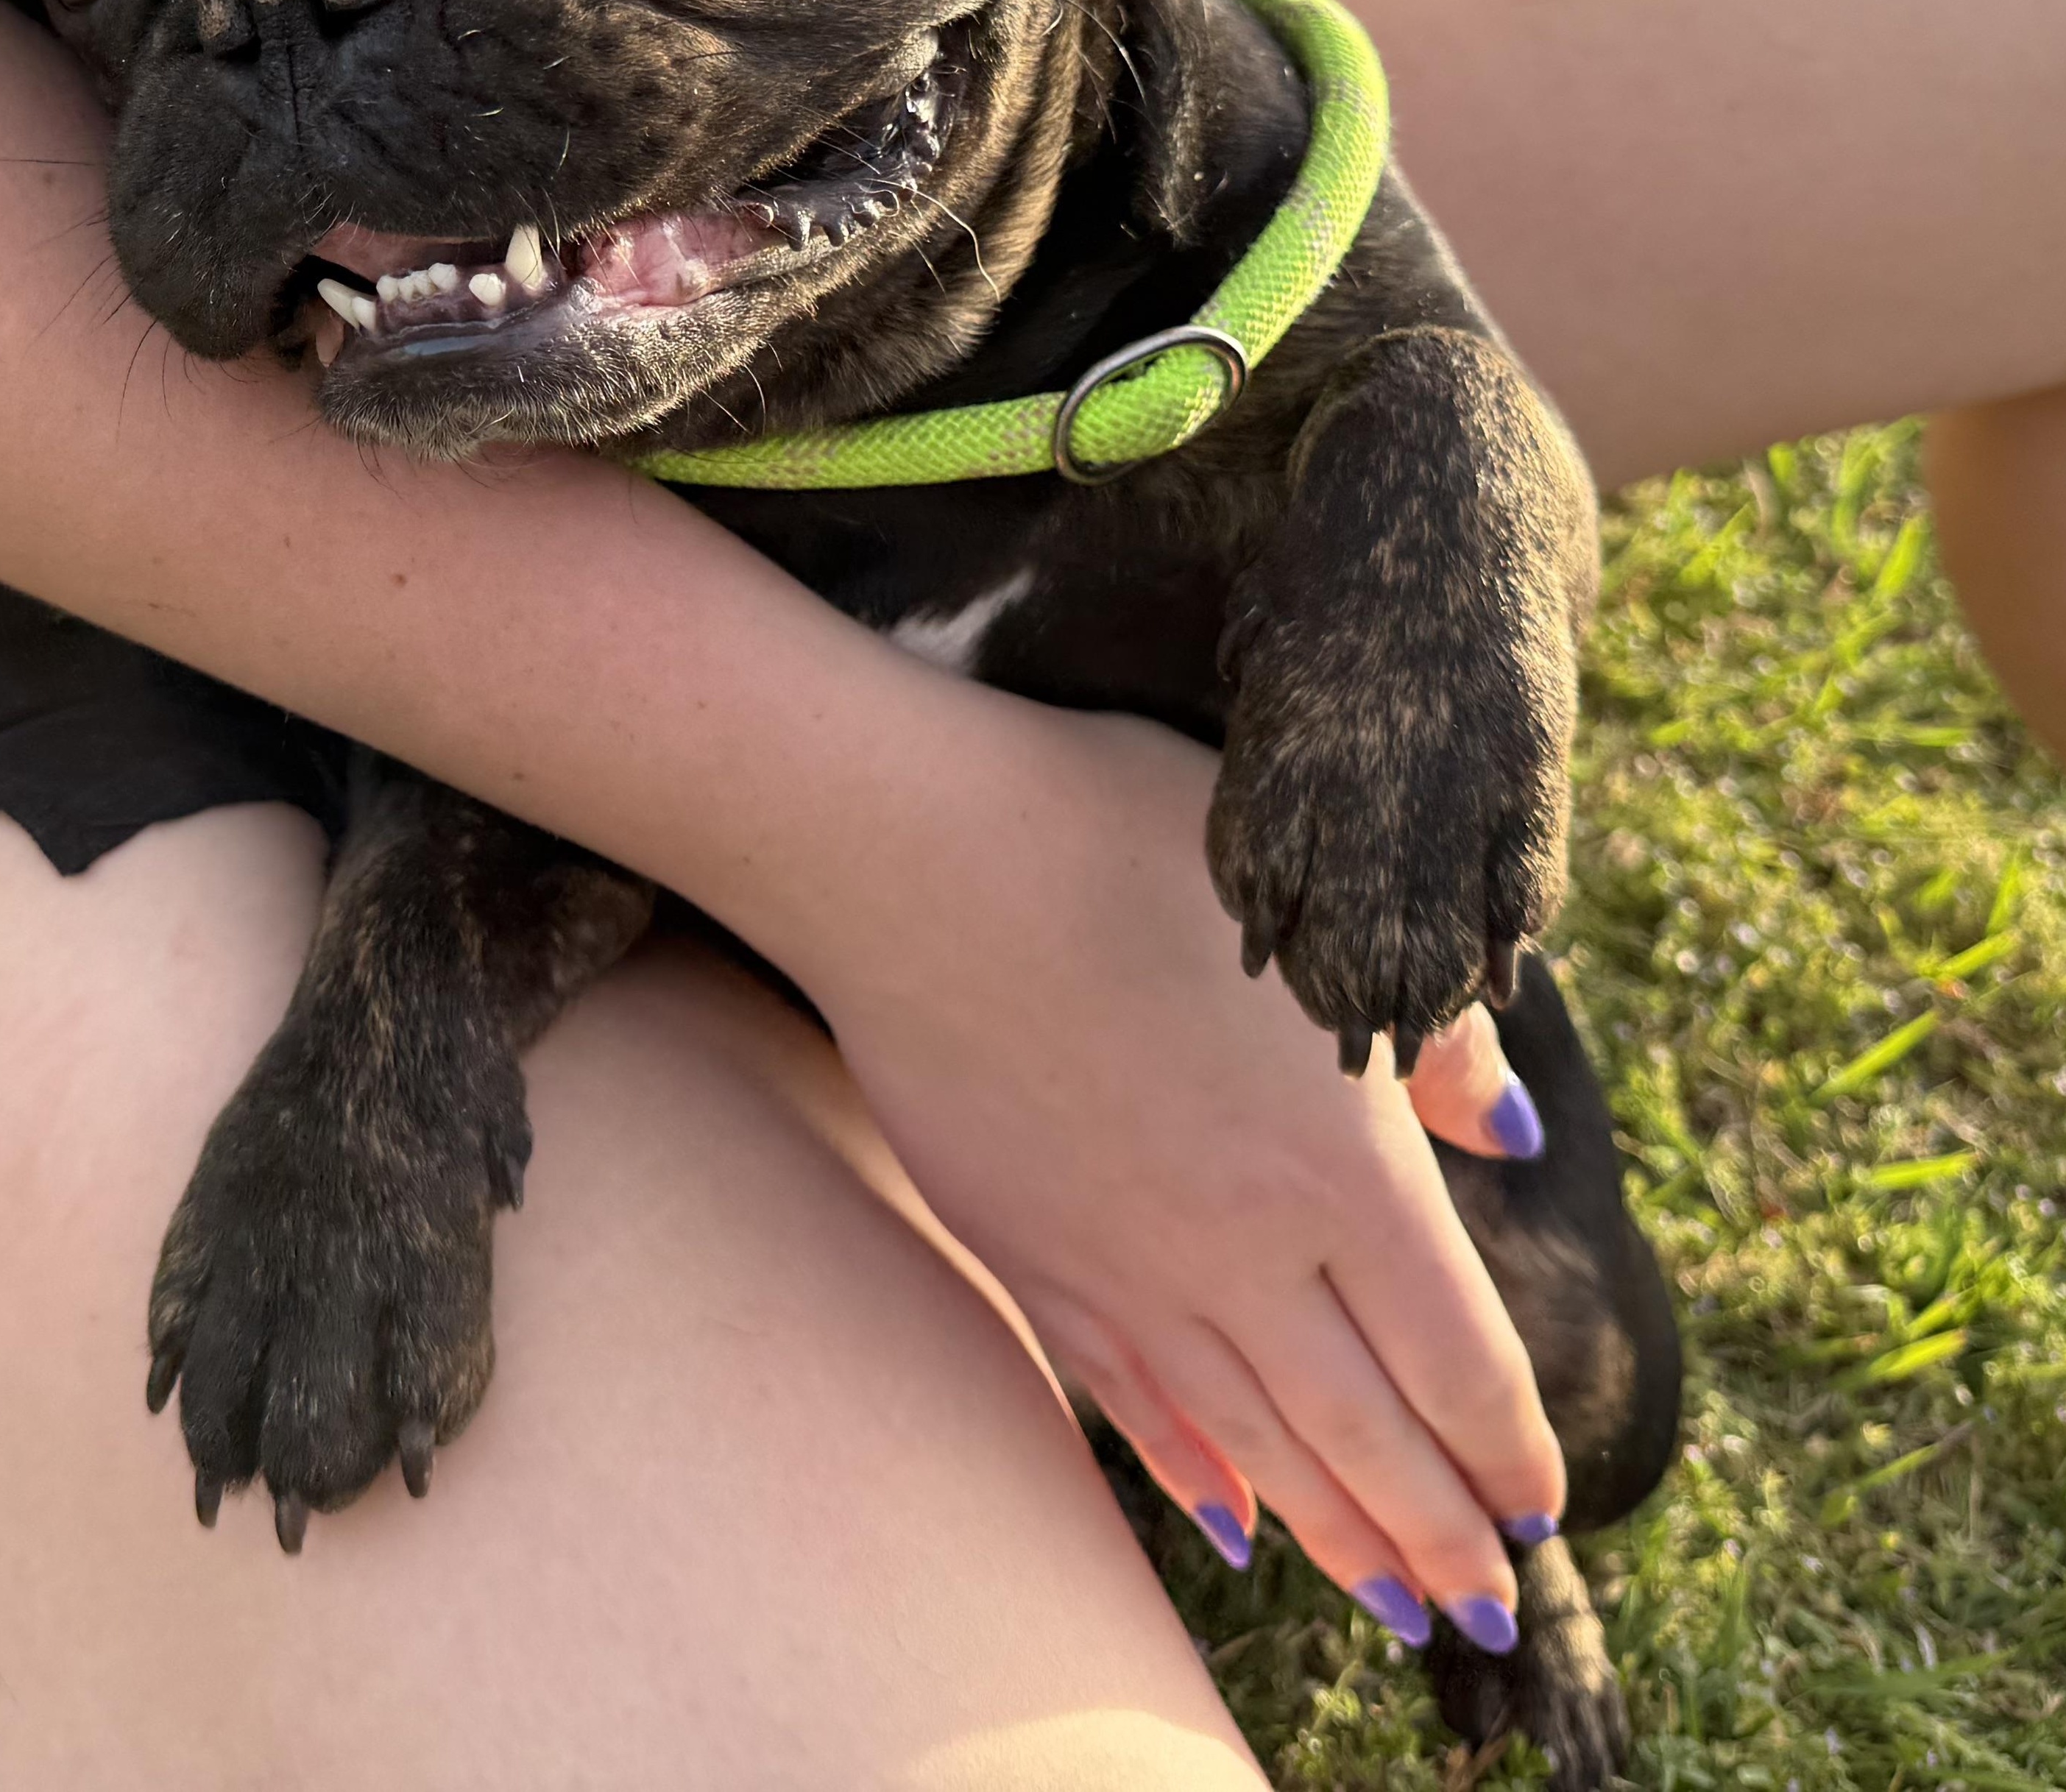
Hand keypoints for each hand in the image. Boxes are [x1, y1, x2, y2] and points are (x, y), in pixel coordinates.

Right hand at [811, 705, 1563, 1649]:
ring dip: (1332, 1531)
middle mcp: (1239, 1247)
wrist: (913, 856)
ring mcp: (1123, 1265)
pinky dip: (1190, 1466)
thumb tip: (1509, 1132)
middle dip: (1440, 1534)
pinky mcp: (1031, 1254)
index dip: (1509, 1448)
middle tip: (1487, 1612)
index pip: (1455, 1357)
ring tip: (1390, 1599)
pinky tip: (1225, 1512)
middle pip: (1365, 1431)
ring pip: (1253, 1438)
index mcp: (1338, 1164)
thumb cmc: (1120, 845)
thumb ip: (1427, 1036)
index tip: (1544, 1512)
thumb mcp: (1305, 920)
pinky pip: (1128, 1395)